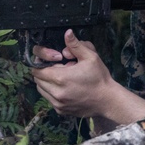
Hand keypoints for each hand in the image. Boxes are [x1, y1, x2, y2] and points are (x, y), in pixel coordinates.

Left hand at [30, 29, 144, 125]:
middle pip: (37, 79)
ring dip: (46, 82)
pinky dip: (51, 92)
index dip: (41, 63)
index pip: (37, 70)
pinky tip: (64, 88)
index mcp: (60, 78)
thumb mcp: (90, 57)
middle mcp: (56, 92)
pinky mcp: (60, 111)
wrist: (108, 100)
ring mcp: (58, 103)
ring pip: (41, 90)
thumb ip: (75, 45)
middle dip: (43, 71)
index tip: (51, 60)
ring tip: (60, 78)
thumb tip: (67, 33)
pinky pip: (49, 99)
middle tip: (57, 68)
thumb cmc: (99, 78)